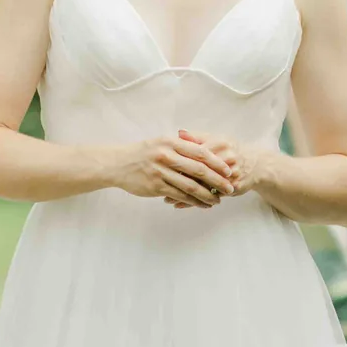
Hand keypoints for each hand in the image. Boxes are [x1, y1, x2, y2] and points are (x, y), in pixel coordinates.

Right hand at [113, 133, 235, 206]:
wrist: (117, 164)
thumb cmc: (141, 153)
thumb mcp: (160, 142)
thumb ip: (181, 145)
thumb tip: (204, 151)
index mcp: (171, 142)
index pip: (200, 152)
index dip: (217, 162)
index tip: (229, 171)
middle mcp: (167, 156)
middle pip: (199, 170)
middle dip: (218, 181)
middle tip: (229, 188)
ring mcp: (161, 172)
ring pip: (191, 186)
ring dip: (207, 195)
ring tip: (218, 200)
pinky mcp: (156, 186)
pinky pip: (179, 195)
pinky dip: (193, 202)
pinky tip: (202, 205)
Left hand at [163, 133, 262, 208]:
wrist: (256, 164)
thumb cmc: (231, 150)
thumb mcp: (216, 139)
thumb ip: (197, 137)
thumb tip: (178, 133)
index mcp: (219, 144)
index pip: (195, 153)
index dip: (178, 160)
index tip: (162, 165)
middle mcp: (225, 160)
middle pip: (198, 171)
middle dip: (178, 178)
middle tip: (160, 183)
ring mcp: (229, 176)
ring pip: (203, 187)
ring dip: (184, 194)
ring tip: (166, 197)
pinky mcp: (231, 189)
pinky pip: (209, 197)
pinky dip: (193, 202)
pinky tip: (178, 204)